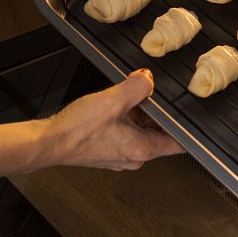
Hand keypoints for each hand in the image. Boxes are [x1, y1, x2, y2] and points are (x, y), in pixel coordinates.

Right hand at [45, 69, 182, 170]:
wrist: (49, 142)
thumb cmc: (78, 130)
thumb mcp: (113, 100)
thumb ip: (137, 86)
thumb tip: (147, 79)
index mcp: (143, 149)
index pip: (179, 144)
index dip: (186, 128)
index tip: (189, 115)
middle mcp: (134, 157)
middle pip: (159, 134)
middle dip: (157, 114)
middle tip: (150, 96)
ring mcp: (119, 156)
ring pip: (141, 133)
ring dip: (138, 115)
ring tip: (127, 99)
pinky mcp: (106, 151)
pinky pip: (125, 134)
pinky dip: (124, 120)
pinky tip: (113, 107)